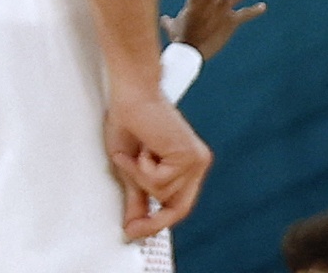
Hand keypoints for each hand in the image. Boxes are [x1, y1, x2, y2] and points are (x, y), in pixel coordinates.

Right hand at [104, 90, 211, 240]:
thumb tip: (133, 225)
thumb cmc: (131, 122)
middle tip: (130, 212)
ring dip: (140, 177)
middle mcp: (197, 164)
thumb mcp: (131, 170)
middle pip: (176, 207)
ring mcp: (195, 160)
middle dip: (150, 211)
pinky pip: (158, 181)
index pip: (179, 206)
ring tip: (136, 153)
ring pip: (163, 195)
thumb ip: (138, 198)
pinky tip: (142, 148)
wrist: (132, 94)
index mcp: (188, 166)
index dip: (158, 224)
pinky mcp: (187, 155)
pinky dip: (141, 168)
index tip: (135, 233)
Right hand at [161, 0, 266, 59]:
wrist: (188, 53)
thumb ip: (170, 22)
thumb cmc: (179, 40)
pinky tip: (263, 7)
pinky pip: (245, 14)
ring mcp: (221, 11)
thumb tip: (164, 20)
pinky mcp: (230, 23)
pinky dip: (254, 10)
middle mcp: (210, 1)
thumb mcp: (173, 27)